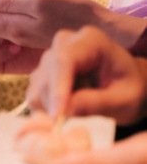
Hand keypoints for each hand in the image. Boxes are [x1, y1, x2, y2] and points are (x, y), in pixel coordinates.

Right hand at [26, 26, 146, 123]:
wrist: (123, 87)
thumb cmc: (130, 90)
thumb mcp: (125, 100)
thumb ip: (98, 103)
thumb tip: (64, 111)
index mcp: (90, 41)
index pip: (64, 60)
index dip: (57, 88)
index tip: (58, 115)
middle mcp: (64, 44)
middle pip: (46, 74)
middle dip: (54, 102)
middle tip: (69, 122)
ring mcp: (49, 58)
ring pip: (37, 87)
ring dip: (52, 107)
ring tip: (78, 110)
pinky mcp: (40, 75)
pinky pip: (34, 97)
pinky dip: (47, 109)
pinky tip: (67, 108)